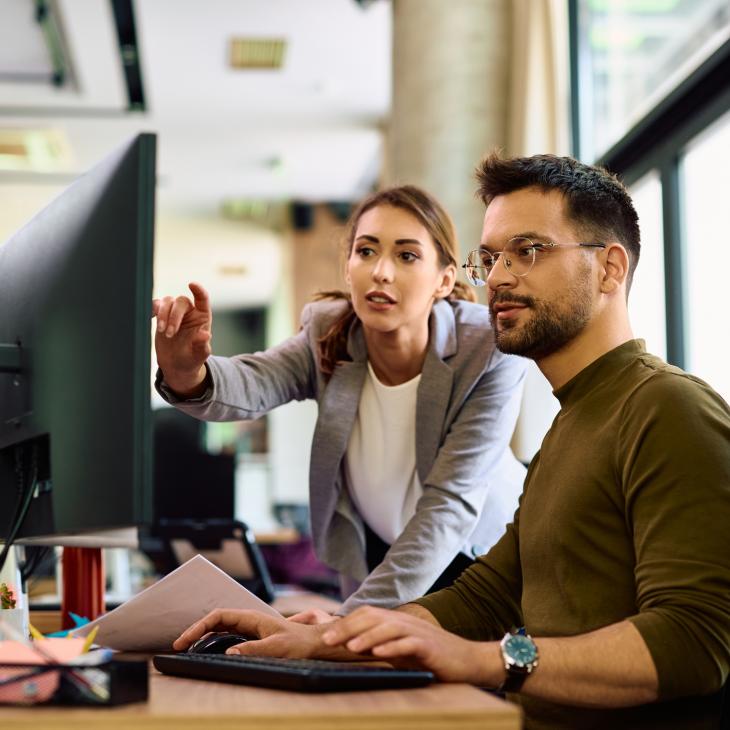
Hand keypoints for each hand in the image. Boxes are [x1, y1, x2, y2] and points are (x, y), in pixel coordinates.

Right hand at [152, 282, 211, 394]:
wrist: (177, 366)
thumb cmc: (192, 359)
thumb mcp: (200, 355)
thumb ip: (202, 345)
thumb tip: (206, 335)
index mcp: (202, 317)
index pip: (202, 299)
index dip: (198, 290)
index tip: (192, 284)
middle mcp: (189, 312)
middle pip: (181, 301)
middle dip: (174, 316)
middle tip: (169, 334)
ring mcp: (174, 313)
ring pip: (167, 301)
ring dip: (163, 314)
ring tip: (163, 332)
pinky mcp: (161, 316)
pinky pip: (155, 305)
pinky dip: (152, 309)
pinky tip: (150, 318)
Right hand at [172, 608, 352, 659]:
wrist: (315, 643)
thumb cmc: (299, 644)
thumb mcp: (277, 648)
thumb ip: (254, 650)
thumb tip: (229, 652)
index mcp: (252, 617)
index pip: (218, 616)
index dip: (198, 627)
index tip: (183, 641)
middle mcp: (249, 620)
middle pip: (216, 620)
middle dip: (196, 630)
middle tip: (178, 646)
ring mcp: (250, 627)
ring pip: (220, 627)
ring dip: (203, 635)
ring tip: (187, 648)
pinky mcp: (253, 636)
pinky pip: (227, 635)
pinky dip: (213, 640)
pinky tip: (207, 650)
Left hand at [321, 606, 495, 683]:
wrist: (467, 660)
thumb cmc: (430, 657)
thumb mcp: (401, 650)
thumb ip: (380, 645)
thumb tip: (351, 648)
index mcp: (396, 621)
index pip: (366, 615)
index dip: (344, 623)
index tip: (325, 637)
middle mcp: (404, 622)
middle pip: (372, 616)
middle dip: (348, 628)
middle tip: (328, 640)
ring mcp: (418, 632)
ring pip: (388, 627)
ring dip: (367, 636)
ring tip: (350, 647)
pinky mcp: (430, 646)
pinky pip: (409, 643)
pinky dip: (393, 647)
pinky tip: (380, 653)